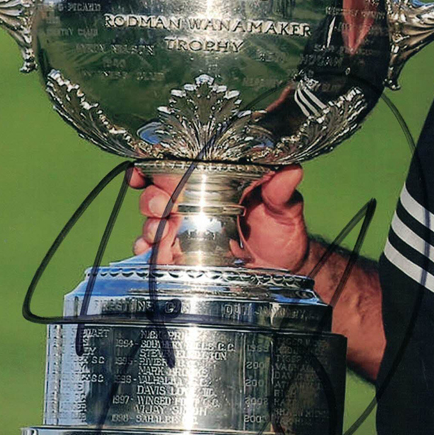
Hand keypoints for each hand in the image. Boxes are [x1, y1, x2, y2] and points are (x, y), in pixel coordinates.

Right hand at [130, 166, 310, 270]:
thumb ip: (282, 191)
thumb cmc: (283, 230)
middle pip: (157, 195)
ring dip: (149, 227)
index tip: (141, 172)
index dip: (153, 166)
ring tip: (160, 232)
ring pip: (153, 223)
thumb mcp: (284, 208)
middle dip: (150, 199)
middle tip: (161, 207)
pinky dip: (148, 251)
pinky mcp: (186, 256)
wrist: (286, 268)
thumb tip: (291, 169)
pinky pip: (158, 252)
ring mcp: (188, 232)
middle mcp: (196, 204)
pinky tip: (152, 253)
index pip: (177, 168)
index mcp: (215, 184)